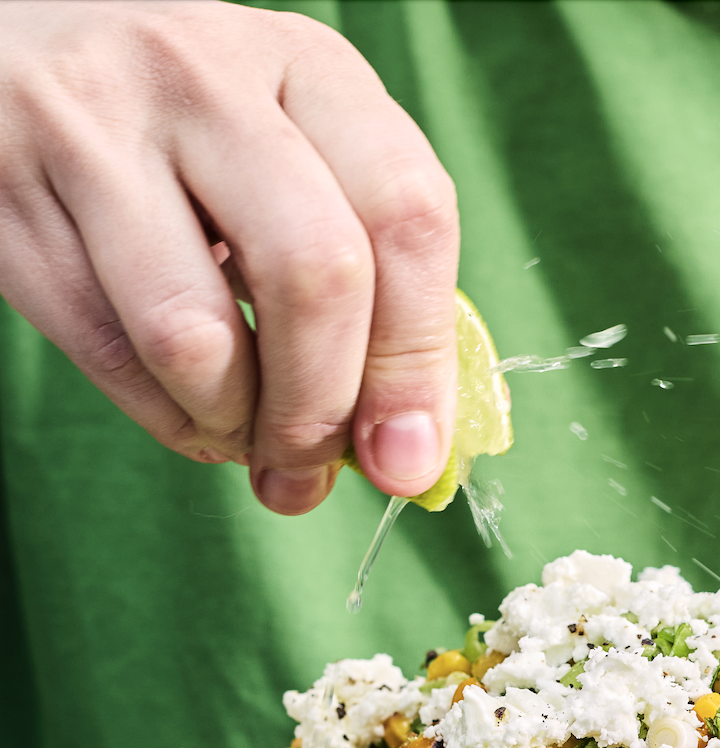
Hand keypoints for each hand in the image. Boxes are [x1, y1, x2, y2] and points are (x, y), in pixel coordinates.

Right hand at [0, 0, 457, 513]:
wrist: (4, 53)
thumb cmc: (182, 138)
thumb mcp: (289, 164)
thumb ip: (363, 287)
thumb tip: (402, 454)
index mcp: (308, 67)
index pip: (407, 215)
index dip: (416, 361)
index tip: (407, 456)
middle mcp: (205, 78)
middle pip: (315, 276)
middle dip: (322, 409)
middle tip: (309, 459)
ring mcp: (95, 126)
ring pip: (199, 337)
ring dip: (234, 423)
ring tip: (240, 429)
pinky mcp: (11, 193)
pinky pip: (109, 354)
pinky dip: (165, 418)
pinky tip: (183, 409)